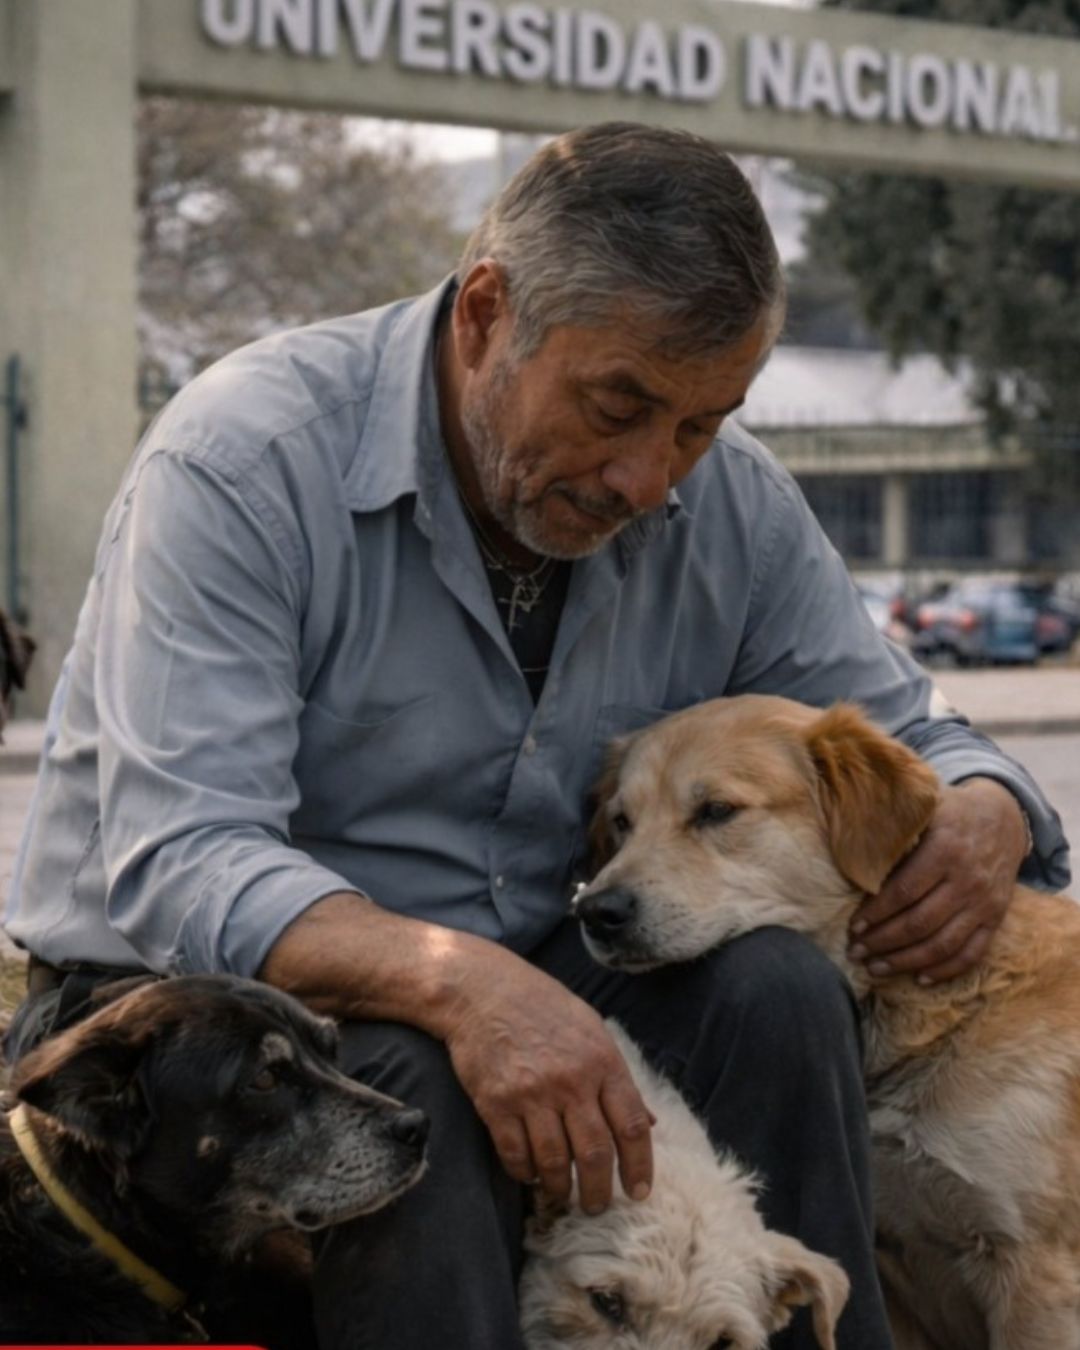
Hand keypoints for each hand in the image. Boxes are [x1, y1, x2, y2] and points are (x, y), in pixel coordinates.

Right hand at [440, 951, 652, 1213]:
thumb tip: (648, 1122)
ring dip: (560, 1188)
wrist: (482, 990)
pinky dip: (524, 1173)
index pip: (632, 1126)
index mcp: (602, 1061)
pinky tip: (529, 1174)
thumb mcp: (591, 1030)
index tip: (639, 1192)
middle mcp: (571, 1080)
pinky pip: (515, 1154)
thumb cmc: (542, 1008)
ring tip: (561, 1195)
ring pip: (555, 1162)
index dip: (639, 1166)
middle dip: (599, 1191)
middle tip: (596, 1205)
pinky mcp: (496, 1103)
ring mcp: (532, 1093)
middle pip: (595, 1154)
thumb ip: (617, 1077)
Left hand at [847, 777, 1027, 983]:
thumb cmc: (950, 812)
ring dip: (905, 961)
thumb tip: (849, 847)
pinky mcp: (996, 918)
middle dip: (882, 942)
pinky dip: (945, 970)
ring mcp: (984, 903)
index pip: (904, 891)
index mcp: (945, 849)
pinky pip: (972, 953)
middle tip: (855, 952)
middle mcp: (967, 880)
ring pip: (942, 944)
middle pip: (919, 923)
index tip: (853, 927)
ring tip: (876, 968)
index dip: (876, 913)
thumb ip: (894, 828)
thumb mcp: (924, 808)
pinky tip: (918, 978)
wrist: (1003, 816)